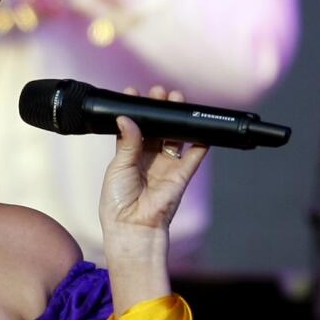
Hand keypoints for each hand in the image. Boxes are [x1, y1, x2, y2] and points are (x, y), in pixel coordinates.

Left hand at [98, 85, 208, 274]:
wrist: (132, 227)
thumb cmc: (118, 201)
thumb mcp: (118, 167)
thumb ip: (127, 142)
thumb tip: (128, 117)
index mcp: (129, 157)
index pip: (135, 128)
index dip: (136, 111)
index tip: (135, 92)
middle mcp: (149, 159)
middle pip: (157, 129)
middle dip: (159, 109)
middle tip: (159, 91)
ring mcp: (166, 166)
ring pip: (175, 136)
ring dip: (177, 118)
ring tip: (176, 98)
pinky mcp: (181, 175)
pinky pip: (194, 155)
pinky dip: (200, 141)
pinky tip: (201, 126)